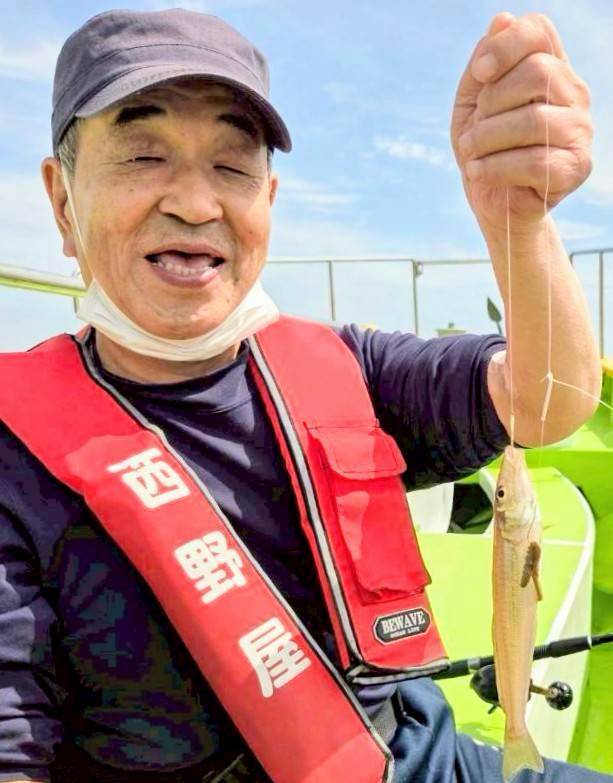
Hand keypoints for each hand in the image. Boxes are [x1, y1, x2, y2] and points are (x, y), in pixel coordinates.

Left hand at [451, 13, 591, 235]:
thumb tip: (502, 20)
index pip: (540, 31)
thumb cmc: (483, 150)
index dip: (505, 46)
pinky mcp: (576, 168)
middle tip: (471, 133)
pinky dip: (495, 167)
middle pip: (537, 72)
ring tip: (470, 155)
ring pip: (533, 120)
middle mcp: (574, 95)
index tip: (479, 75)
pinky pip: (534, 161)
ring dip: (486, 139)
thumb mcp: (471, 105)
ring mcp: (580, 131)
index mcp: (550, 70)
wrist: (493, 204)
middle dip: (491, 103)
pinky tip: (478, 172)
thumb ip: (483, 68)